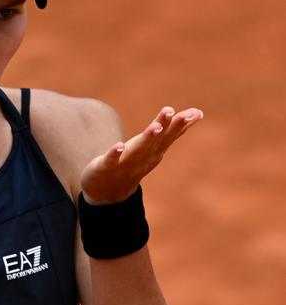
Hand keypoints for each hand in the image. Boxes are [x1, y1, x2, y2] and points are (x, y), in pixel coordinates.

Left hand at [80, 106, 203, 204]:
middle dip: (165, 126)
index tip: (195, 112)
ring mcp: (125, 163)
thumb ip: (172, 131)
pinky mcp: (106, 167)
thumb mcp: (154, 147)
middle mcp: (143, 157)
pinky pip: (111, 160)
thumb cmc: (134, 163)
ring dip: (146, 138)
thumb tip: (197, 112)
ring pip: (137, 149)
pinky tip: (119, 145)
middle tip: (172, 111)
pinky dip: (115, 153)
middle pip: (156, 140)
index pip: (169, 136)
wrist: (108, 193)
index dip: (180, 124)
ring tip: (155, 126)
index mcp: (154, 151)